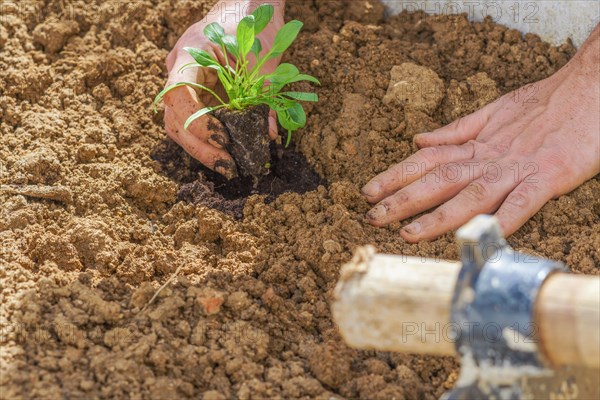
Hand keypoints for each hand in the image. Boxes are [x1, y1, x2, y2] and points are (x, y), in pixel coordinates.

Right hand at [163, 0, 283, 178]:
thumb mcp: (264, 62)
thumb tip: (269, 134)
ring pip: (180, 122)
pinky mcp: (195, 88)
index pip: (177, 96)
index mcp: (191, 54)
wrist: (249, 4)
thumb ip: (265, 98)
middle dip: (200, 146)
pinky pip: (195, 117)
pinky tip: (226, 149)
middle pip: (175, 117)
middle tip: (228, 167)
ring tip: (228, 164)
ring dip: (202, 147)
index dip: (197, 124)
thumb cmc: (256, 24)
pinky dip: (209, 136)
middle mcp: (180, 69)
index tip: (223, 141)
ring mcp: (185, 79)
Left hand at [362, 24, 599, 241]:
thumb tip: (419, 140)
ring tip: (408, 234)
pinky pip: (523, 202)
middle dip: (403, 200)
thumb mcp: (493, 113)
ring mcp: (518, 168)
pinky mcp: (549, 177)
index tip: (368, 192)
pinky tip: (480, 235)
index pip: (426, 160)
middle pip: (439, 179)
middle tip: (372, 217)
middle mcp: (490, 157)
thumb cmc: (542, 105)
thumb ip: (456, 130)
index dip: (395, 176)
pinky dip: (502, 218)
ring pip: (471, 194)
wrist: (589, 89)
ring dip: (438, 216)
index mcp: (476, 144)